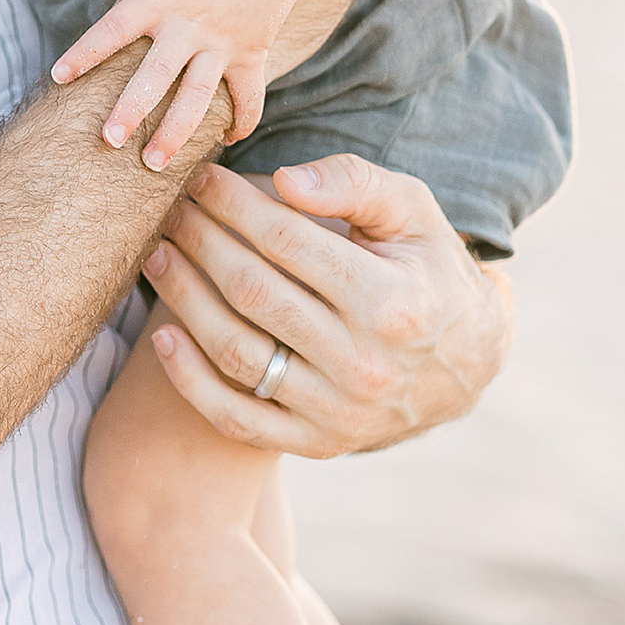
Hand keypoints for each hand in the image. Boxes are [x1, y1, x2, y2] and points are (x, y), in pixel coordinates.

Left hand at [52, 0, 299, 166]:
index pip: (113, 30)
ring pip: (197, 96)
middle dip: (131, 110)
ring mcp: (223, 45)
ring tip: (154, 163)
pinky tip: (227, 140)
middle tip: (108, 141)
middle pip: (155, 76)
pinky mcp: (252, 54)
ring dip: (177, 133)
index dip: (84, 53)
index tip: (59, 77)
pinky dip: (242, 121)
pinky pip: (248, 96)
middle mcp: (189, 26)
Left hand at [138, 156, 511, 457]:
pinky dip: (191, 381)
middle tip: (170, 210)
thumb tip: (283, 180)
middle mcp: (364, 364)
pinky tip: (163, 337)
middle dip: (200, 242)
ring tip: (157, 257)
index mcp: (391, 301)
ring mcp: (338, 412)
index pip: (288, 242)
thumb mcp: (414, 213)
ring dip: (184, 300)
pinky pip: (237, 419)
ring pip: (237, 354)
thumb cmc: (427, 269)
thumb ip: (354, 183)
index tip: (202, 180)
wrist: (466, 365)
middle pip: (253, 293)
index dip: (235, 205)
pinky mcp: (317, 444)